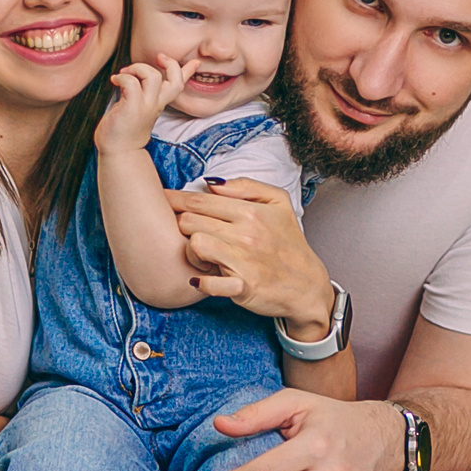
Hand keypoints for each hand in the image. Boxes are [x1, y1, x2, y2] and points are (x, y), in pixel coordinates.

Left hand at [94, 57, 187, 154]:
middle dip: (169, 63)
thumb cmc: (124, 129)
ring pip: (152, 76)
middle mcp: (156, 104)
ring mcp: (145, 106)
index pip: (179, 85)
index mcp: (159, 103)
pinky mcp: (132, 108)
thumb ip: (142, 94)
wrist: (119, 151)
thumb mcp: (138, 108)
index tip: (196, 62)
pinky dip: (122, 77)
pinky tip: (115, 80)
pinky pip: (131, 83)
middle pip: (174, 79)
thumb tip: (136, 79)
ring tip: (125, 73)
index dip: (188, 72)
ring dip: (137, 68)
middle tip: (156, 58)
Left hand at [167, 179, 332, 331]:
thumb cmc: (289, 243)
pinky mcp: (241, 287)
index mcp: (250, 212)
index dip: (175, 199)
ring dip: (190, 251)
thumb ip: (246, 186)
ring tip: (200, 255)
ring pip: (193, 245)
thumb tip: (213, 183)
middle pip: (189, 221)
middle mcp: (245, 234)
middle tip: (187, 233)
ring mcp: (243, 261)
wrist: (307, 285)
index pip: (200, 200)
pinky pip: (207, 283)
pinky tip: (202, 278)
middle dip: (181, 225)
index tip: (163, 200)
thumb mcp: (279, 203)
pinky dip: (200, 282)